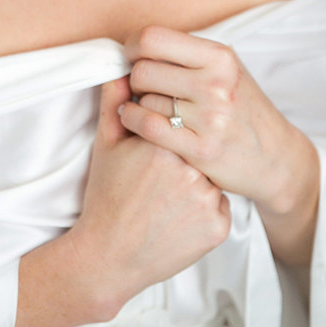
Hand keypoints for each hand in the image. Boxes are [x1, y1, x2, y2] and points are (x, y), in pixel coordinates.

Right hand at [74, 76, 231, 313]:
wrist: (110, 256)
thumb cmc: (106, 200)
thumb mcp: (106, 148)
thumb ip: (114, 104)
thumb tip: (121, 70)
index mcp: (164, 144)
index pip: (180, 124)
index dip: (167, 139)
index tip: (152, 160)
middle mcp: (191, 170)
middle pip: (198, 151)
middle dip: (183, 163)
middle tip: (158, 185)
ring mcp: (208, 200)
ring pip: (212, 179)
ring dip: (195, 187)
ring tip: (166, 203)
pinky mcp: (219, 226)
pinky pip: (219, 208)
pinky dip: (204, 213)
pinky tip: (178, 221)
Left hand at [118, 27, 319, 262]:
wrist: (276, 157)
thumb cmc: (242, 110)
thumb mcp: (225, 71)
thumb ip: (187, 56)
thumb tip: (136, 45)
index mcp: (220, 57)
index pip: (153, 38)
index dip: (132, 47)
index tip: (132, 57)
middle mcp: (217, 83)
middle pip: (143, 71)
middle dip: (135, 80)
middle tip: (143, 88)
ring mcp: (211, 117)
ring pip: (144, 100)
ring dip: (139, 104)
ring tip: (153, 108)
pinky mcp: (202, 148)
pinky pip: (148, 126)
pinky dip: (134, 121)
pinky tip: (137, 120)